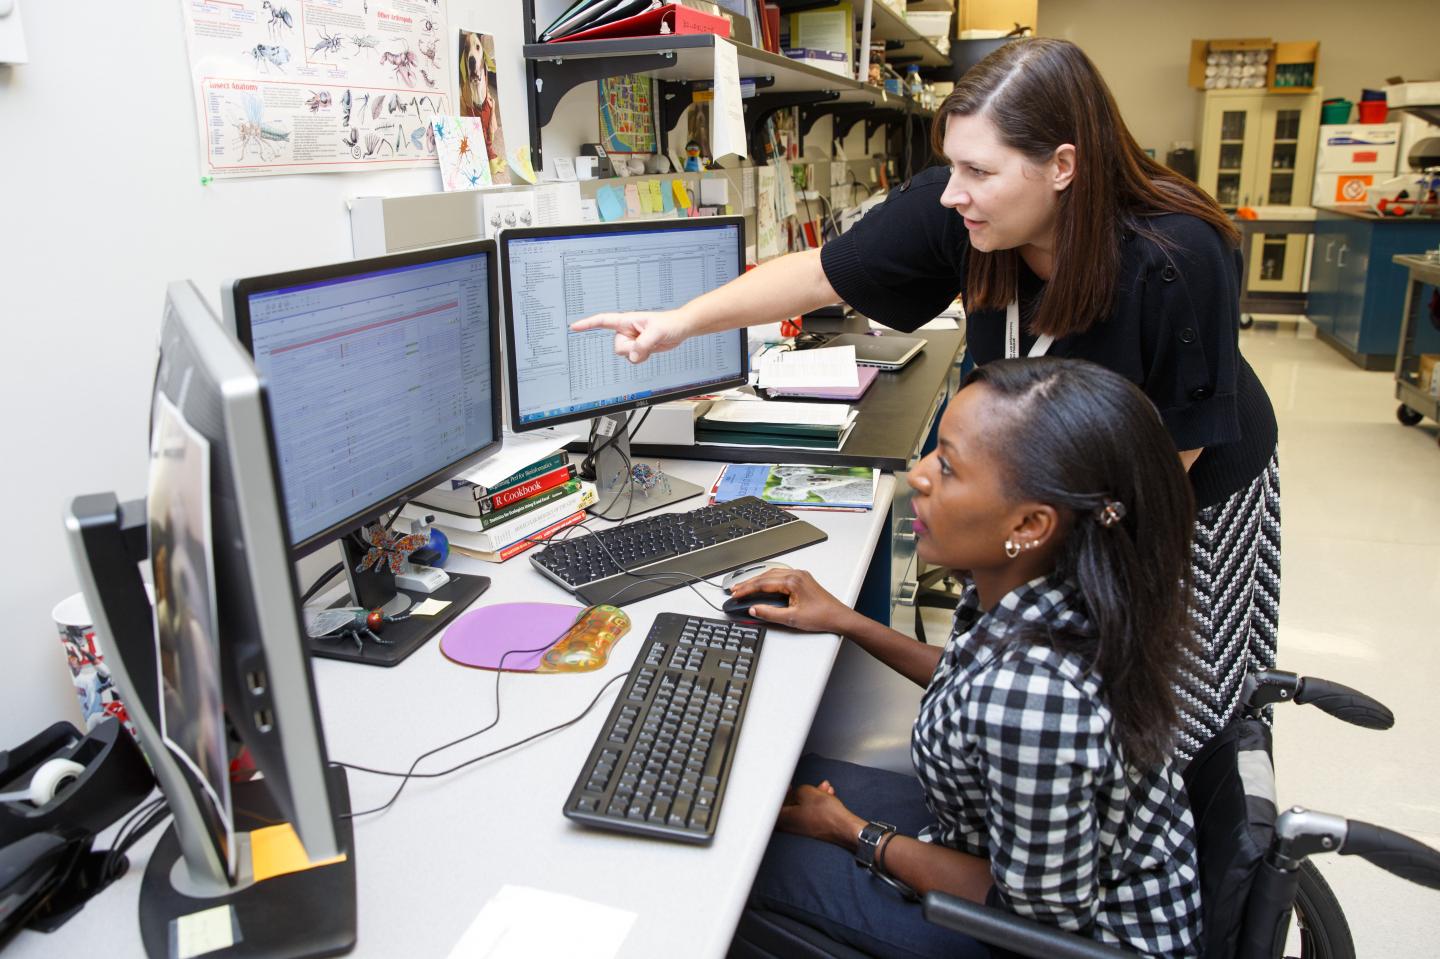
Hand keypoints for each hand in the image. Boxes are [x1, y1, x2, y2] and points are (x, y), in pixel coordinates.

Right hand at [569, 310, 691, 362]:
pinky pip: (632, 360)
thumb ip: (644, 343)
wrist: (679, 329)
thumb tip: (633, 355)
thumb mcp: (657, 332)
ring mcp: (631, 341)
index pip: (602, 321)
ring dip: (638, 354)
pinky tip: (649, 350)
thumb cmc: (669, 323)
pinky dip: (641, 358)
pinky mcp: (637, 348)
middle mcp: (626, 331)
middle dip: (631, 349)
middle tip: (645, 341)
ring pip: (625, 355)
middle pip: (617, 347)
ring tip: (649, 344)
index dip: (587, 324)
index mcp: (626, 321)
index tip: (574, 327)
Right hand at [727, 569, 854, 633]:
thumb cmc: (821, 616)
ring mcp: (800, 576)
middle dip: (749, 583)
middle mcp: (796, 574)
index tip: (735, 594)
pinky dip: (767, 580)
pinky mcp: (802, 580)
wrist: (838, 617)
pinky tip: (762, 584)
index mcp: (792, 581)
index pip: (763, 583)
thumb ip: (770, 613)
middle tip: (735, 590)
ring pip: (772, 574)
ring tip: (744, 587)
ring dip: (757, 580)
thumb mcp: (792, 619)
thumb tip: (754, 609)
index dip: (747, 589)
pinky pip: (780, 575)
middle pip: (765, 576)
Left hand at [777, 780, 863, 846]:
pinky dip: (818, 803)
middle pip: (790, 806)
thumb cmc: (826, 814)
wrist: (844, 827)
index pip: (774, 806)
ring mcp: (803, 829)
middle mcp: (791, 826)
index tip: (786, 787)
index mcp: (784, 819)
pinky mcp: (814, 829)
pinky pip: (812, 813)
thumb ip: (796, 790)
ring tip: (823, 788)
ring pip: (803, 808)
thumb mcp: (807, 792)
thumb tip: (796, 792)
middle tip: (805, 787)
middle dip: (800, 793)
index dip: (779, 794)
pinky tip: (828, 796)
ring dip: (812, 796)